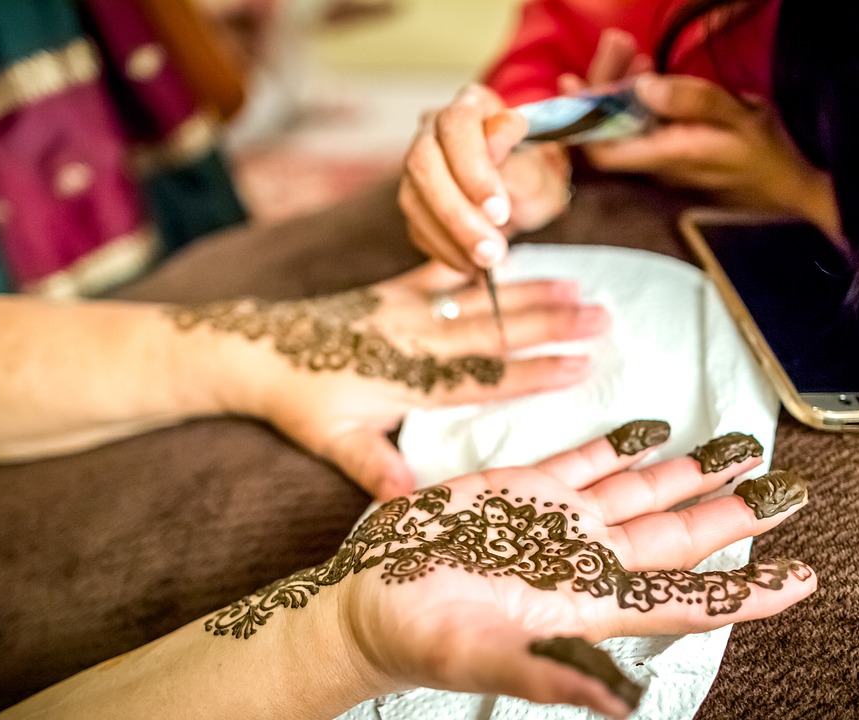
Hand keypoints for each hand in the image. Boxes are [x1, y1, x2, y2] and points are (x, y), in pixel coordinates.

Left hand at [191, 261, 608, 498]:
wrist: (255, 349)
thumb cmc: (299, 402)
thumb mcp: (331, 442)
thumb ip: (373, 468)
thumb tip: (408, 505)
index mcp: (409, 379)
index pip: (484, 377)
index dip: (535, 372)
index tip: (582, 366)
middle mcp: (416, 338)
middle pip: (496, 331)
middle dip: (553, 327)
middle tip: (603, 318)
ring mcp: (407, 307)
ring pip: (480, 298)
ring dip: (531, 292)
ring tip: (578, 286)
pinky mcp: (393, 289)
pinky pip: (441, 268)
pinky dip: (476, 260)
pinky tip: (510, 249)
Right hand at [209, 424, 814, 716]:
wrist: (366, 602)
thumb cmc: (415, 638)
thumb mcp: (481, 659)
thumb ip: (552, 675)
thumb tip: (623, 708)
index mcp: (588, 603)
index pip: (687, 598)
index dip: (748, 592)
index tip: (803, 579)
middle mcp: (586, 561)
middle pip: (680, 536)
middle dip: (737, 514)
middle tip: (794, 491)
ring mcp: (558, 522)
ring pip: (643, 491)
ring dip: (692, 470)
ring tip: (742, 447)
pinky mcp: (523, 490)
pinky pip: (586, 463)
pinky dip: (621, 445)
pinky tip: (652, 431)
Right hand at [399, 84, 572, 271]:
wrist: (526, 194)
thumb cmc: (535, 173)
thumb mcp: (541, 167)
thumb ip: (517, 155)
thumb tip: (499, 133)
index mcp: (470, 106)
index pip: (457, 126)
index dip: (473, 170)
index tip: (499, 211)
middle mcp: (434, 129)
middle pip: (424, 163)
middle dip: (457, 213)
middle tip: (491, 250)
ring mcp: (418, 165)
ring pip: (413, 198)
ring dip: (450, 237)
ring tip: (487, 263)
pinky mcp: (414, 200)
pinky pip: (415, 226)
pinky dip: (443, 250)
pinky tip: (471, 265)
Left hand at [562, 30, 842, 239]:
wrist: (795, 187)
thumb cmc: (771, 154)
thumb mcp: (740, 117)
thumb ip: (691, 100)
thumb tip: (643, 86)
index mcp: (667, 157)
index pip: (601, 151)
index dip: (580, 121)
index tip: (573, 81)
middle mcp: (656, 166)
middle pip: (608, 132)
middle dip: (604, 85)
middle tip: (616, 43)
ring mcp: (663, 163)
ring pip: (624, 127)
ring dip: (620, 87)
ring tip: (631, 51)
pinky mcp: (673, 156)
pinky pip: (642, 128)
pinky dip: (637, 99)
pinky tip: (647, 74)